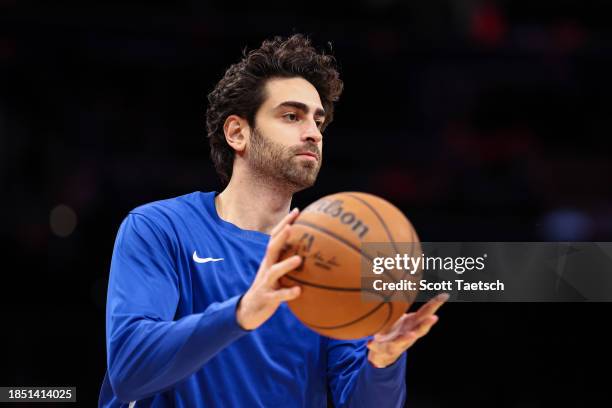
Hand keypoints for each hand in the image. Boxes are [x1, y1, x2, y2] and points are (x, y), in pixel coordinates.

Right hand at [236, 208, 302, 330]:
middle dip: (281, 236)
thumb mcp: (277, 273)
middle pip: (271, 248)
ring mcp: (266, 283)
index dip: (284, 223)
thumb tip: (312, 252)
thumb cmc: (269, 288)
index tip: (297, 211)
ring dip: (286, 264)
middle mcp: (267, 268)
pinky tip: (299, 291)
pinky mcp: (267, 298)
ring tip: (299, 259)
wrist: (248, 310)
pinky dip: (288, 293)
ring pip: (274, 271)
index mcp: (270, 260)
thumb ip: (289, 261)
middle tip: (292, 226)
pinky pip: (278, 296)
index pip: (275, 237)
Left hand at [367, 293, 448, 367]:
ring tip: (411, 335)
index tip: (445, 295)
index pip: (426, 313)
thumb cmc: (397, 331)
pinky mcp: (383, 349)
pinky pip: (378, 346)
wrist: (384, 353)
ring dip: (407, 338)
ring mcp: (397, 343)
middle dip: (426, 324)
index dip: (435, 304)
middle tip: (434, 318)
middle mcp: (408, 334)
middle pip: (420, 330)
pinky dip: (374, 345)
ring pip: (402, 341)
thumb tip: (409, 279)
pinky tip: (369, 342)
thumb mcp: (404, 317)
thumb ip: (407, 303)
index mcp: (413, 324)